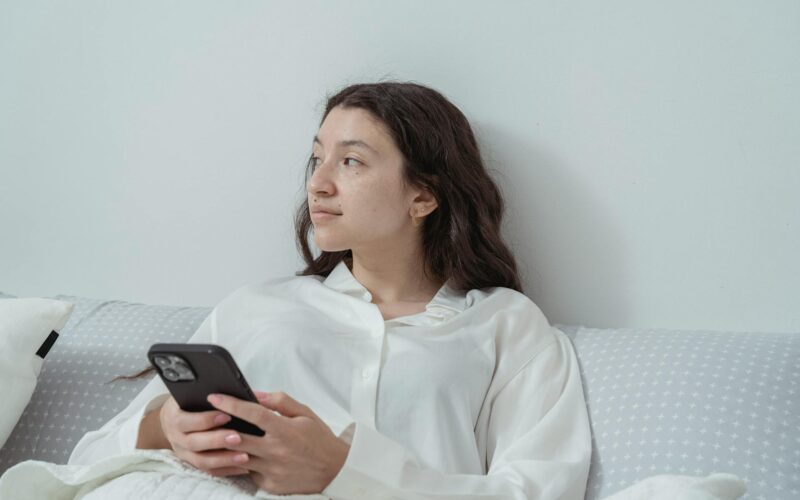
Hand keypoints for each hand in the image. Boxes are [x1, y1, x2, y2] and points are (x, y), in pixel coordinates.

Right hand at [158, 396, 250, 476]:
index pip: (187, 421)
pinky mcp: (193, 464)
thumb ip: (213, 394)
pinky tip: (245, 467)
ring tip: (245, 456)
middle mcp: (176, 438)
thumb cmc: (188, 402)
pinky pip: (210, 471)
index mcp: (174, 418)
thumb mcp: (192, 393)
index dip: (206, 419)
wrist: (173, 418)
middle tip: (238, 437)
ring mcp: (184, 453)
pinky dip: (227, 470)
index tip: (227, 415)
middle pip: (194, 443)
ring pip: (202, 461)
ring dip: (224, 459)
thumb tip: (239, 392)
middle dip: (217, 440)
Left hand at [206, 391, 350, 494]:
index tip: (215, 397)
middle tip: (208, 419)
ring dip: (228, 447)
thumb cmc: (319, 440)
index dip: (231, 404)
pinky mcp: (270, 485)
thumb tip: (256, 394)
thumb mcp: (306, 414)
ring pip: (238, 457)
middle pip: (237, 438)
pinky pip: (248, 472)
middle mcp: (276, 451)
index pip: (253, 414)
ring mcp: (272, 470)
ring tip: (220, 436)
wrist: (335, 472)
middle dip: (219, 428)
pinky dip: (243, 463)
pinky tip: (242, 455)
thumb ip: (280, 402)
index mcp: (285, 430)